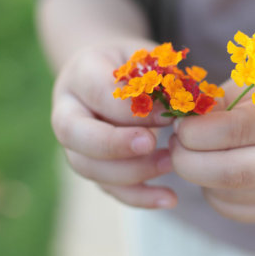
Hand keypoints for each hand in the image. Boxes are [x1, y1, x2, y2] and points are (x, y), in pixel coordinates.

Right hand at [51, 40, 176, 208]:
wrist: (108, 73)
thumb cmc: (135, 64)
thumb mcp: (148, 57)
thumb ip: (163, 77)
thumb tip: (187, 104)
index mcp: (82, 73)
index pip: (98, 93)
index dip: (132, 107)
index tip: (166, 114)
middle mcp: (67, 108)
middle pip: (74, 134)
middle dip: (113, 143)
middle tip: (151, 143)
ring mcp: (73, 142)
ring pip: (88, 166)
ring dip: (132, 171)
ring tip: (171, 163)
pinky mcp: (90, 165)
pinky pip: (107, 188)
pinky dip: (138, 197)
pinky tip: (169, 198)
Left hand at [169, 67, 254, 222]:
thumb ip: (221, 99)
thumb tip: (182, 119)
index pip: (237, 131)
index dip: (197, 131)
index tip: (179, 123)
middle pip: (233, 174)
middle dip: (189, 162)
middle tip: (174, 145)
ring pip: (230, 196)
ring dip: (198, 177)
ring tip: (193, 153)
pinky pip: (236, 210)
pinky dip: (213, 193)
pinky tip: (214, 171)